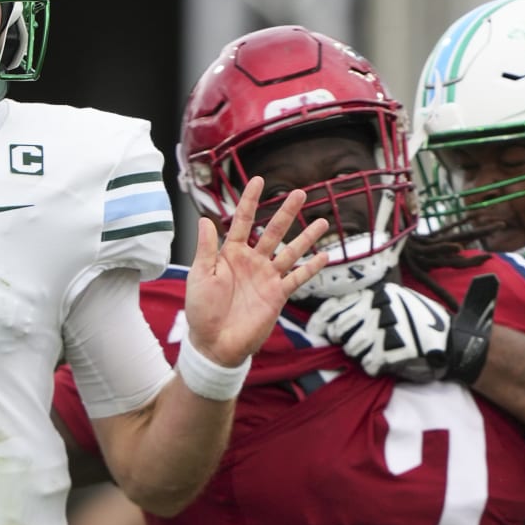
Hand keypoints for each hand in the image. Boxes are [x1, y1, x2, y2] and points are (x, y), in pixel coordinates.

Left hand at [183, 176, 328, 366]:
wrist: (214, 343)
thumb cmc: (202, 310)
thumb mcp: (200, 276)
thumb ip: (206, 248)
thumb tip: (204, 219)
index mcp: (230, 254)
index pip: (241, 221)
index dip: (250, 201)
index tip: (260, 180)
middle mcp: (251, 262)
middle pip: (272, 231)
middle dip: (286, 212)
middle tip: (301, 193)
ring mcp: (266, 277)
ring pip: (290, 251)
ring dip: (306, 237)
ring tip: (324, 221)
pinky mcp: (277, 295)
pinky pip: (297, 278)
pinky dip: (311, 268)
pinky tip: (324, 255)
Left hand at [308, 280, 452, 380]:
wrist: (454, 343)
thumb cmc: (421, 324)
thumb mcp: (395, 303)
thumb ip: (368, 306)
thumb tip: (334, 321)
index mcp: (378, 295)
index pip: (336, 307)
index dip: (321, 321)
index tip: (315, 330)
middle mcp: (379, 309)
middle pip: (341, 329)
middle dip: (343, 339)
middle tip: (354, 343)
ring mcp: (385, 329)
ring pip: (352, 347)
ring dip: (360, 353)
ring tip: (374, 351)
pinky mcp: (392, 351)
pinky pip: (369, 363)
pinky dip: (374, 365)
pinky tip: (385, 362)